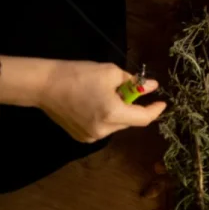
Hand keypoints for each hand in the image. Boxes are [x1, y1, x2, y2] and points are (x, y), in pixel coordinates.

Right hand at [37, 61, 165, 142]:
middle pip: (129, 122)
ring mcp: (89, 136)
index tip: (162, 102)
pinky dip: (107, 117)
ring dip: (121, 112)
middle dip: (134, 107)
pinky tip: (99, 103)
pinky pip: (103, 128)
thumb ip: (134, 82)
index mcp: (112, 115)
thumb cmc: (80, 75)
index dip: (155, 110)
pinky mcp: (80, 136)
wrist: (44, 85)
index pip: (143, 119)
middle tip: (132, 90)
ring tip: (112, 94)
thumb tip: (151, 86)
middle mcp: (102, 131)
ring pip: (116, 125)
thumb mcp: (112, 73)